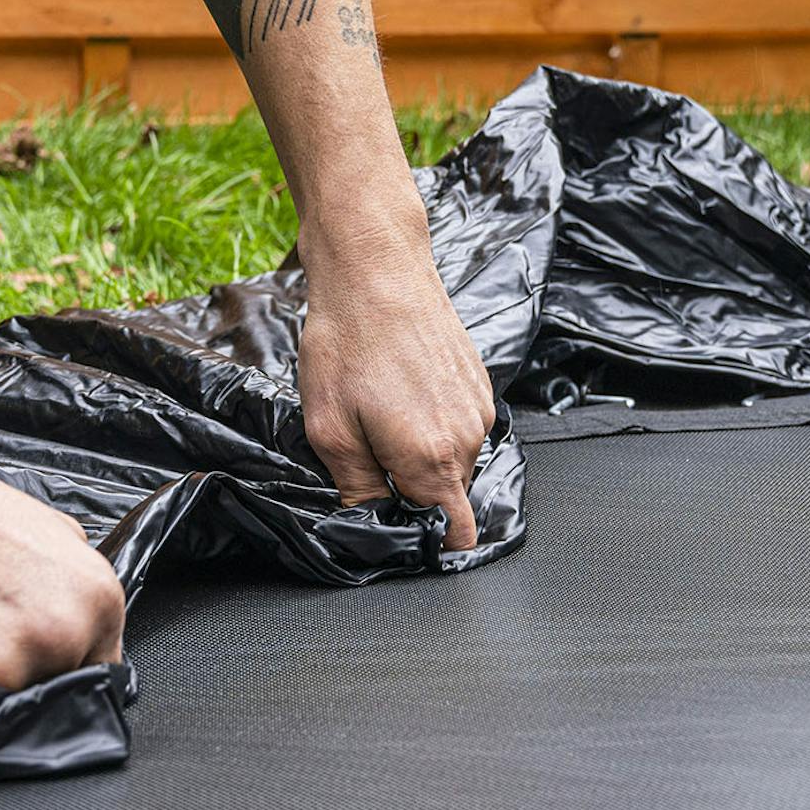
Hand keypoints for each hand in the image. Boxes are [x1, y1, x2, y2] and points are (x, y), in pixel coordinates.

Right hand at [0, 447, 125, 687]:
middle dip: (21, 677)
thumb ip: (77, 587)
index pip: (96, 670)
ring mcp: (5, 666)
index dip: (60, 667)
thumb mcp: (50, 530)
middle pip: (52, 693)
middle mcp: (60, 636)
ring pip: (2, 711)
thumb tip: (86, 630)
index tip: (33, 660)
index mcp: (95, 600)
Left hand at [297, 208, 496, 550]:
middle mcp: (468, 437)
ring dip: (420, 451)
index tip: (395, 530)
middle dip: (412, 488)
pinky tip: (398, 391)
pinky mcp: (478, 381)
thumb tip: (370, 521)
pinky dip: (432, 421)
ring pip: (452, 457)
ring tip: (379, 413)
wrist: (376, 269)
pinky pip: (459, 424)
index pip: (457, 532)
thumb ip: (358, 486)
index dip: (425, 541)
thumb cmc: (348, 343)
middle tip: (367, 455)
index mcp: (432, 458)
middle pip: (447, 493)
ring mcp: (478, 406)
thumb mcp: (330, 427)